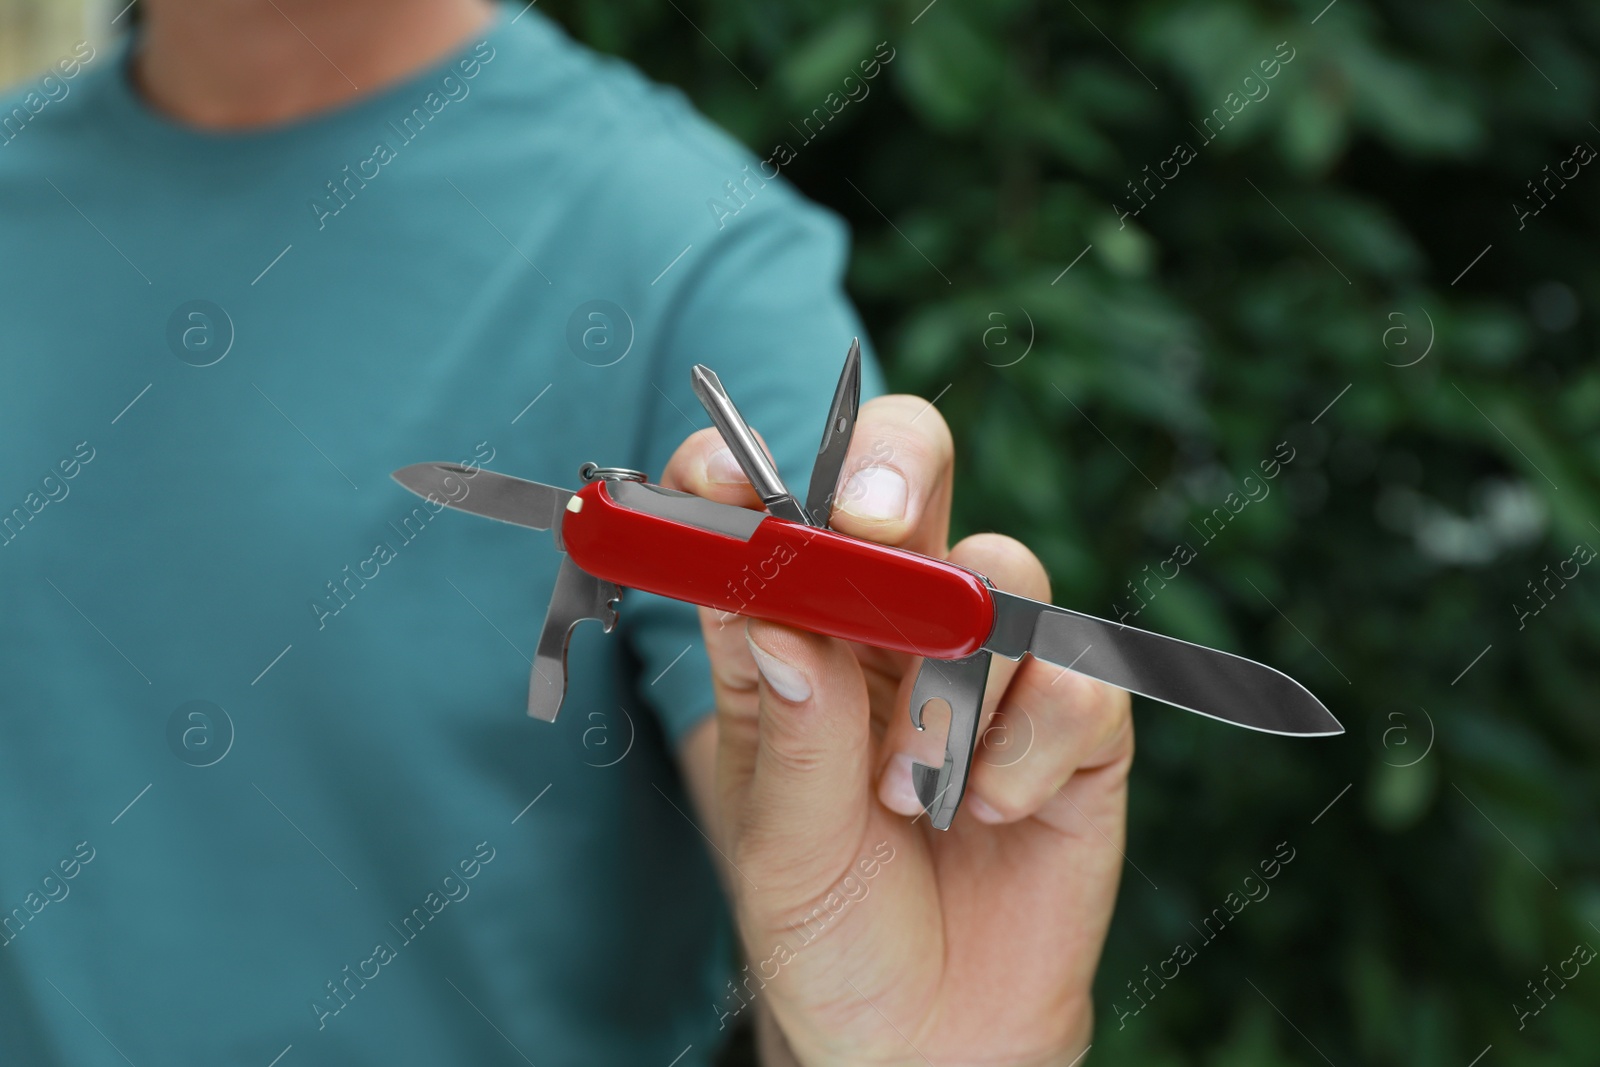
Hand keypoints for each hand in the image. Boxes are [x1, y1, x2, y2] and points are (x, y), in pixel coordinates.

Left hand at [662, 396, 1132, 1065]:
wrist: (929, 1037)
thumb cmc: (830, 931)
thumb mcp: (781, 846)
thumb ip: (790, 731)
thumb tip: (780, 616)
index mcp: (794, 637)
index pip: (764, 514)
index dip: (737, 477)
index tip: (718, 481)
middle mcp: (888, 629)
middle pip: (906, 478)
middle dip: (892, 470)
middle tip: (870, 528)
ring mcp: (987, 666)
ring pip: (1000, 570)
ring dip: (953, 685)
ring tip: (911, 796)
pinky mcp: (1071, 721)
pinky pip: (1070, 677)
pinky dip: (1025, 747)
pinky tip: (990, 812)